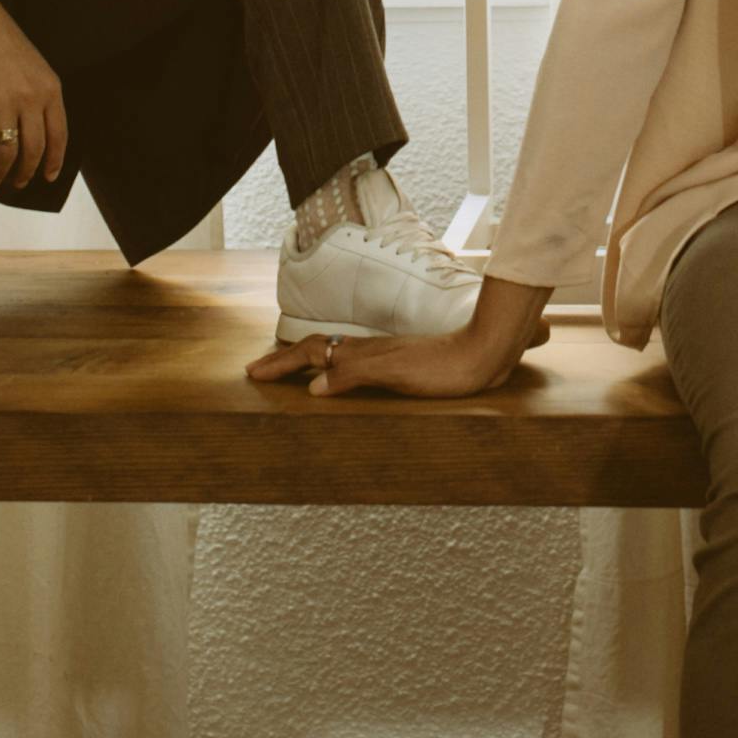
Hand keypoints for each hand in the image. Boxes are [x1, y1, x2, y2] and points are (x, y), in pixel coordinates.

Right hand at [0, 0, 68, 190]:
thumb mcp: (31, 63)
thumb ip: (38, 93)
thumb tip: (37, 129)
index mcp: (50, 87)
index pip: (59, 136)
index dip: (54, 161)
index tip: (49, 178)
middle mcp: (32, 96)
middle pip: (34, 150)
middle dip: (26, 173)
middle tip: (18, 184)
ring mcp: (6, 99)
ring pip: (8, 151)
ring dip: (2, 171)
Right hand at [246, 319, 537, 397]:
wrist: (485, 354)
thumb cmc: (445, 368)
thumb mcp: (397, 374)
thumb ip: (354, 375)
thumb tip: (313, 386)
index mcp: (362, 353)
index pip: (311, 354)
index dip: (281, 363)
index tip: (252, 372)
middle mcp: (369, 352)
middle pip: (317, 350)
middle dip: (284, 360)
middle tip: (258, 371)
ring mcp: (384, 357)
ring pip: (334, 356)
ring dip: (306, 362)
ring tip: (287, 371)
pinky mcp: (401, 365)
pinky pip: (352, 366)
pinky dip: (333, 370)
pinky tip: (339, 379)